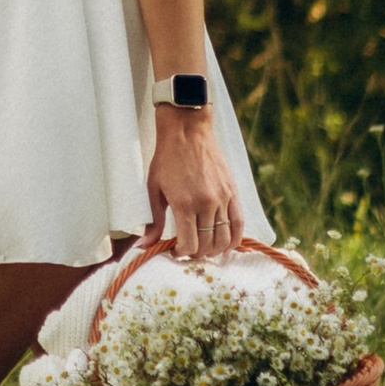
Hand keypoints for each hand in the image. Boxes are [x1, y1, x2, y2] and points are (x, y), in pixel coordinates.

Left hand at [148, 110, 239, 262]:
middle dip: (197, 254)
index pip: (190, 245)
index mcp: (184, 205)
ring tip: (205, 249)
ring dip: (214, 250)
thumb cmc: (167, 159)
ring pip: (224, 238)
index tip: (175, 251)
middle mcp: (206, 204)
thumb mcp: (154, 189)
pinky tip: (227, 246)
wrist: (187, 131)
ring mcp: (222, 198)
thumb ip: (153, 220)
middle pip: (207, 245)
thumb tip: (145, 245)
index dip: (181, 253)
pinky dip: (235, 239)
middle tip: (189, 250)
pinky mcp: (233, 192)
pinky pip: (239, 223)